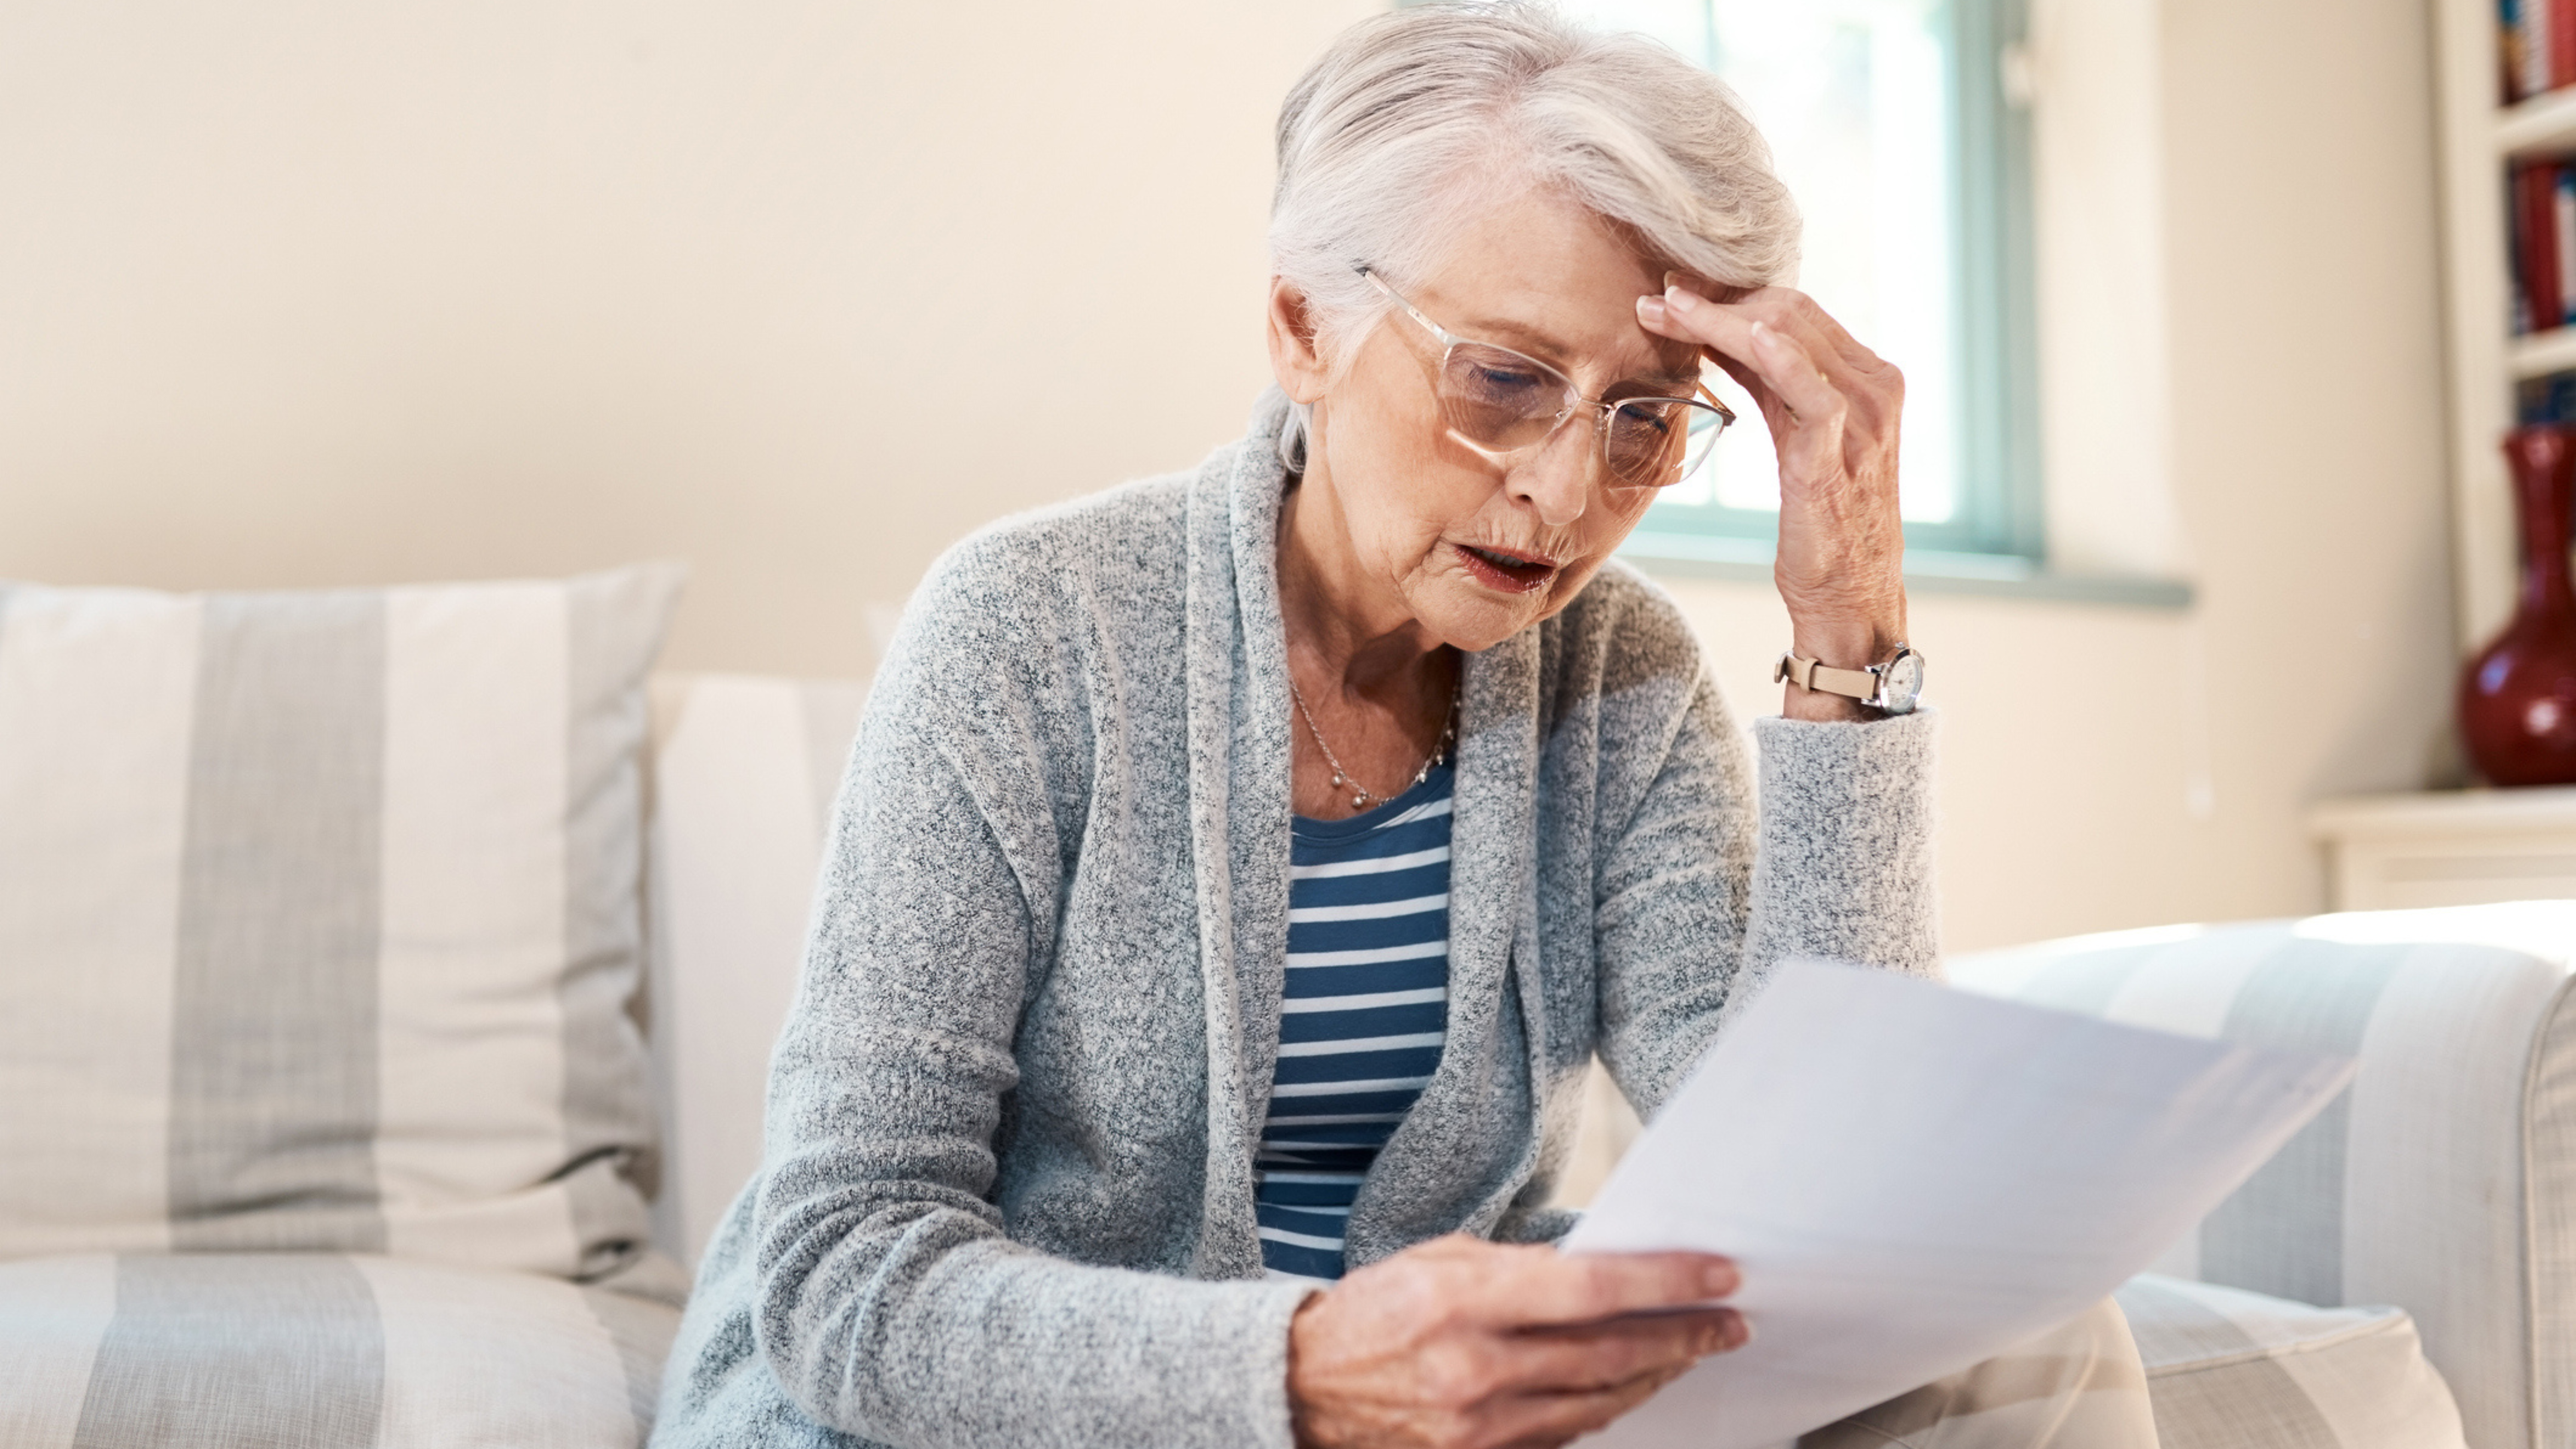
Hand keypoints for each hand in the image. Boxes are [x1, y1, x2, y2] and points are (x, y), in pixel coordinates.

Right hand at [1285, 1235, 1748, 1448]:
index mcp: (1464, 1299)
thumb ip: (1520, 1265)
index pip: (1592, 1290)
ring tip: (1693, 1351)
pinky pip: (1566, 1435)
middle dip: (1683, 1336)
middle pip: (1611, 1353)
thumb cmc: (1373, 1312)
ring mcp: (1479, 1425)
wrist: (1301, 1388)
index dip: (1666, 1284)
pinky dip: (1608, 1406)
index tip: (1719, 1275)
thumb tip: (1601, 1265)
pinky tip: (1634, 1384)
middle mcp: (1476, 1367)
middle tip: (1731, 1321)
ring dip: (1657, 1374)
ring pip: (1600, 1402)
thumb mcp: (1441, 1260)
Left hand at [1637, 283, 1907, 720]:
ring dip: (1719, 318)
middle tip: (1657, 298)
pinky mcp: (1842, 447)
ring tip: (1665, 308)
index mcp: (1867, 377)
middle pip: (1789, 313)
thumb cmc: (1820, 522)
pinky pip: (1808, 388)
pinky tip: (1737, 336)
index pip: (1795, 313)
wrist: (1849, 594)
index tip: (1676, 294)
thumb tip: (1728, 338)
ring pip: (1788, 336)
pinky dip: (1773, 354)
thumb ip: (1772, 385)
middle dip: (1717, 301)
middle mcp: (1875, 384)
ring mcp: (1865, 413)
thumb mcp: (1795, 437)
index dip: (1732, 298)